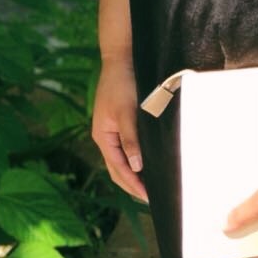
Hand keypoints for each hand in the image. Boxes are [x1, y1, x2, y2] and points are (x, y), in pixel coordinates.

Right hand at [91, 58, 148, 203]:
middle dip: (133, 185)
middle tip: (153, 198)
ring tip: (153, 185)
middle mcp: (105, 137)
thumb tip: (136, 167)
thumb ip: (131, 139)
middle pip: (118, 169)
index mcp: (103, 137)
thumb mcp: (126, 112)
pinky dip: (137, 160)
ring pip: (123, 160)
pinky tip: (150, 163)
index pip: (118, 169)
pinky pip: (127, 149)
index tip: (150, 197)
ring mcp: (112, 131)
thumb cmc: (123, 83)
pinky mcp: (120, 123)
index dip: (133, 185)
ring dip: (135, 174)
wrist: (121, 59)